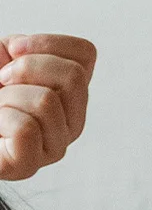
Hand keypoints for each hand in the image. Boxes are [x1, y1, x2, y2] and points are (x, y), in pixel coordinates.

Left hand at [0, 35, 96, 180]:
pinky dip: (1, 120)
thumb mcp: (4, 55)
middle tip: (3, 83)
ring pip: (47, 102)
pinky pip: (26, 129)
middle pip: (73, 77)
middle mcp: (72, 121)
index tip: (15, 57)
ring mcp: (54, 146)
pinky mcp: (27, 165)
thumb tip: (23, 51)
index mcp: (72, 94)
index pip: (86, 54)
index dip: (45, 45)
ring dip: (8, 97)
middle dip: (27, 69)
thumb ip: (25, 46)